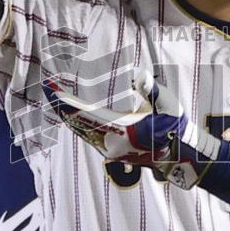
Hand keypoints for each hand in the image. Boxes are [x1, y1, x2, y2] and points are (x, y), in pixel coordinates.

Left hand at [42, 72, 220, 188]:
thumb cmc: (175, 128)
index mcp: (121, 129)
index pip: (84, 113)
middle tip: (48, 88)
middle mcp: (110, 143)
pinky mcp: (112, 152)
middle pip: (76, 123)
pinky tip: (72, 116)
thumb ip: (151, 89)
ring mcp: (110, 150)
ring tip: (57, 98)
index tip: (51, 87)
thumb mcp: (168, 104)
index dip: (65, 100)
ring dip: (68, 115)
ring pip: (81, 131)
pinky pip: (87, 136)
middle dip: (62, 105)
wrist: (181, 155)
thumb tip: (136, 74)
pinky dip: (77, 124)